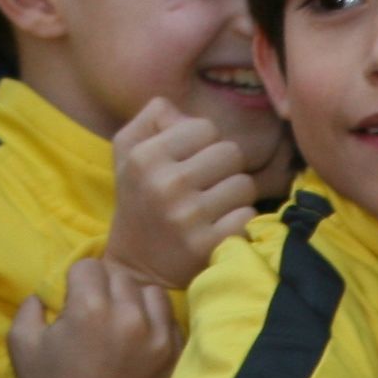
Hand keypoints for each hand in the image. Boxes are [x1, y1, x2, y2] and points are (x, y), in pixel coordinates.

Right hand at [11, 257, 181, 377]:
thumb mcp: (22, 344)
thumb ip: (29, 307)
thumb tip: (44, 294)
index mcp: (90, 308)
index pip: (88, 266)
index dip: (74, 282)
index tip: (71, 302)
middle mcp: (128, 315)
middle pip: (119, 275)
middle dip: (102, 289)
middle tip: (93, 314)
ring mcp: (157, 335)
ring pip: (150, 292)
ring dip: (133, 300)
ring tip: (121, 321)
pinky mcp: (173, 354)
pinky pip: (170, 320)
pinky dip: (155, 323)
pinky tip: (139, 338)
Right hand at [103, 99, 257, 291]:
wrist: (136, 265)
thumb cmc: (140, 196)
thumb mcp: (129, 149)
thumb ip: (153, 115)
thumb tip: (185, 113)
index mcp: (145, 156)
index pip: (206, 127)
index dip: (204, 143)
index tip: (190, 161)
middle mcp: (165, 184)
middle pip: (231, 152)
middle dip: (224, 167)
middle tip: (206, 184)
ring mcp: (187, 217)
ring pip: (245, 184)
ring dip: (234, 195)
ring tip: (213, 205)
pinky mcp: (208, 245)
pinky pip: (248, 216)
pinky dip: (239, 220)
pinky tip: (219, 227)